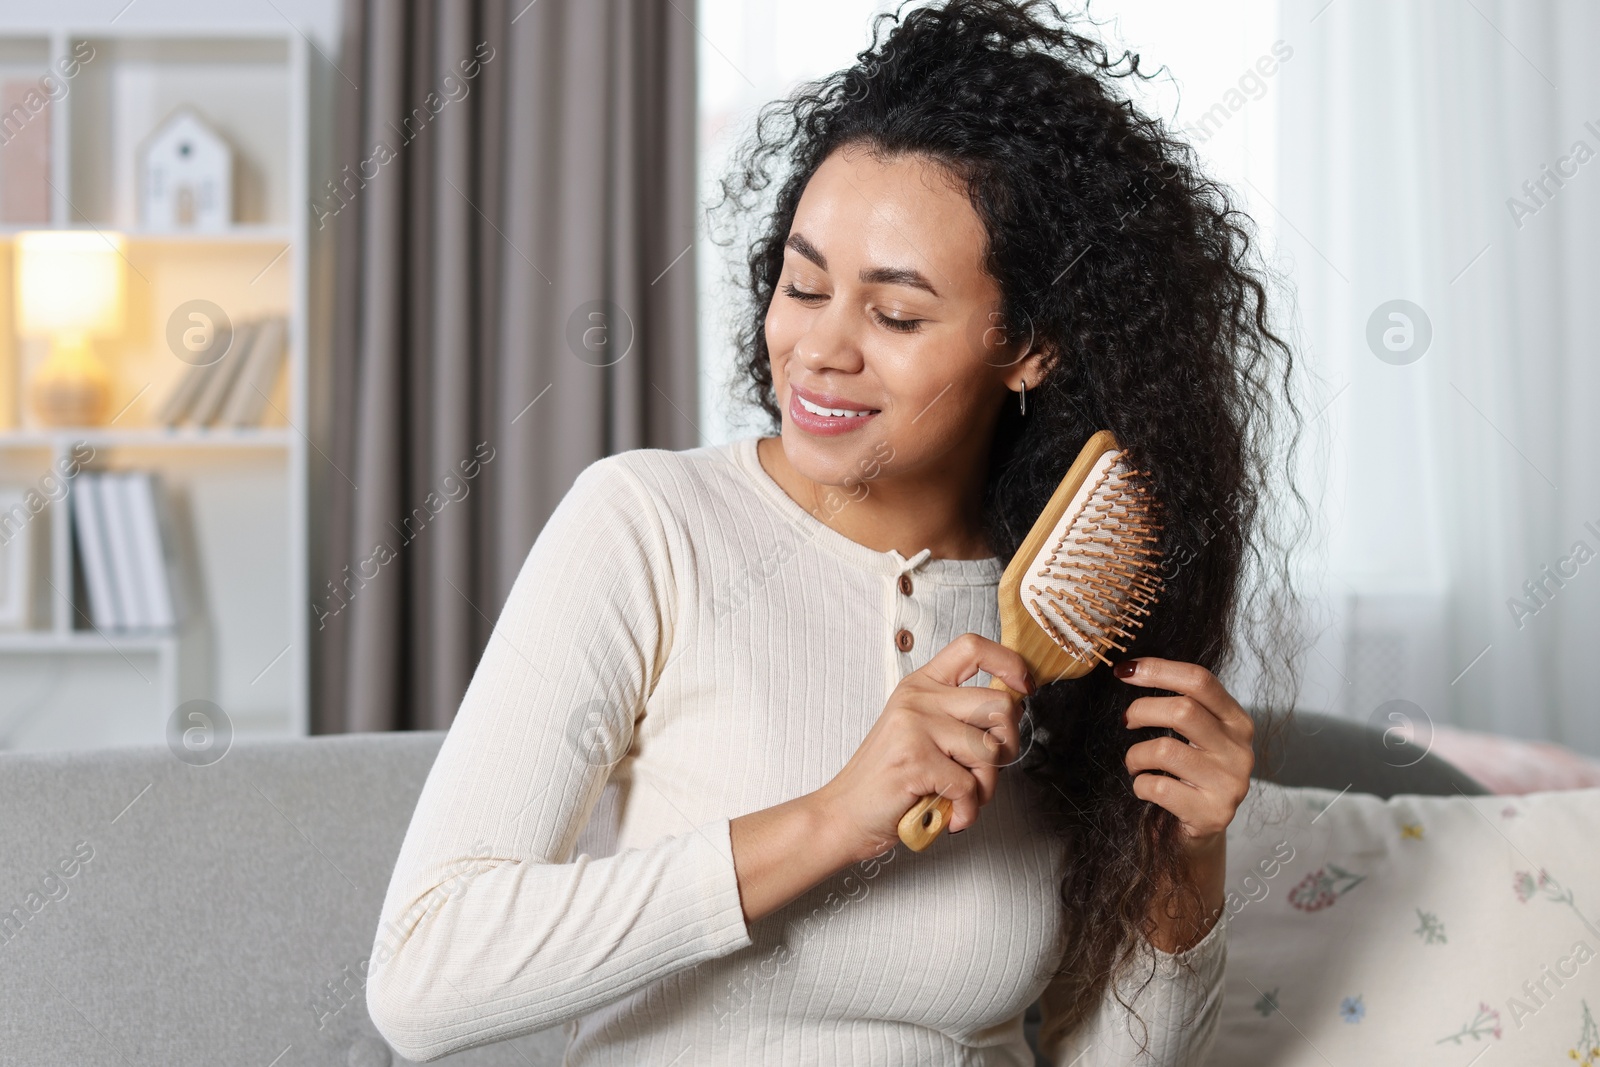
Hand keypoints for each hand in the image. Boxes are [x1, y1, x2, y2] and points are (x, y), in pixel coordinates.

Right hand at [813, 633, 1035, 862]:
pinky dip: (966, 810)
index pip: (972, 647)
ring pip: (990, 750)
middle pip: (1000, 705)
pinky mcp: (915, 760)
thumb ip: (958, 717)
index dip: (1009, 663)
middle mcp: (918, 698)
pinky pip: (969, 786)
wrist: (844, 814)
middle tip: (986, 769)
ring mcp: (915, 727)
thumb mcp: (920, 732)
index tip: (1023, 686)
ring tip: (961, 797)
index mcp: (922, 685)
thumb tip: (1012, 713)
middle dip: (1008, 746)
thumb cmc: (889, 779)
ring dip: (985, 786)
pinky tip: (949, 814)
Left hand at [1116, 657, 1254, 852]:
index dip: (1158, 670)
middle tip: (1127, 720)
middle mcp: (1239, 750)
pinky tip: (1146, 788)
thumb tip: (1131, 669)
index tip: (1125, 670)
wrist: (1201, 832)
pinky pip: (1158, 787)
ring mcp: (1229, 783)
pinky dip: (1140, 785)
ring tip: (1136, 763)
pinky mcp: (1212, 813)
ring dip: (1136, 755)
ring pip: (1164, 750)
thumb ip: (1181, 704)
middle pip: (1183, 710)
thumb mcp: (1196, 735)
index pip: (1200, 680)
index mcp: (1237, 721)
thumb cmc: (1191, 774)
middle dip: (1142, 710)